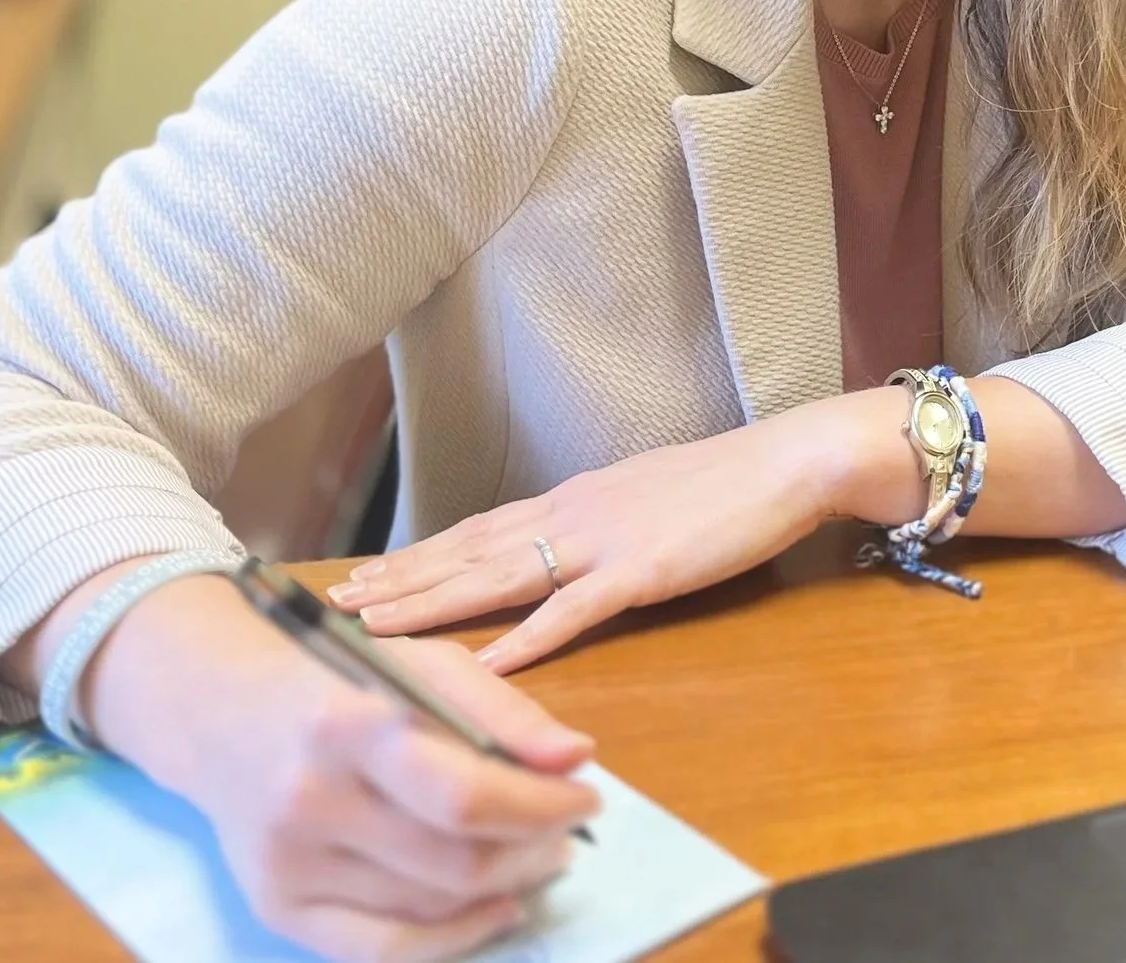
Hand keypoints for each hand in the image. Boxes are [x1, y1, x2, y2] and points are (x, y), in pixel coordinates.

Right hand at [65, 571, 601, 962]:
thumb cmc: (335, 681)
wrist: (220, 715)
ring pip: (427, 908)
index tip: (586, 795)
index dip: (540, 806)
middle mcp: (308, 800)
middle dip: (533, 850)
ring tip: (538, 859)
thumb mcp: (417, 662)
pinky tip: (495, 909)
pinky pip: (382, 951)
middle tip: (567, 832)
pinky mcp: (276, 908)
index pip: (461, 792)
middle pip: (451, 861)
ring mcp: (287, 864)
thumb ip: (500, 710)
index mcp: (344, 723)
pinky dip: (452, 938)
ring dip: (505, 890)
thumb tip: (576, 759)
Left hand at [332, 390, 911, 672]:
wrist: (785, 462)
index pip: (479, 528)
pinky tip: (484, 662)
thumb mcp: (644, 498)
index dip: (420, 553)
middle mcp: (571, 514)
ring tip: (378, 624)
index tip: (370, 573)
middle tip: (341, 603)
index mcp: (573, 499)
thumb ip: (599, 525)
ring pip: (498, 575)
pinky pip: (569, 611)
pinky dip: (523, 640)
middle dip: (402, 580)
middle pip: (469, 550)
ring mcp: (601, 542)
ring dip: (433, 602)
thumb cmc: (727, 484)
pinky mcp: (639, 572)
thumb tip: (565, 549)